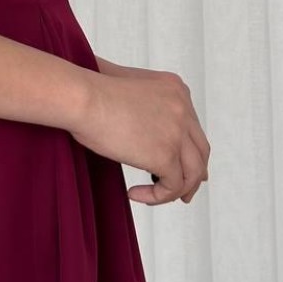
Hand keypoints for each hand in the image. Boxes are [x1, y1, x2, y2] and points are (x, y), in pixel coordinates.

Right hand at [68, 65, 209, 205]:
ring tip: (156, 196)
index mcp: (176, 89)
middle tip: (182, 191)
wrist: (82, 97)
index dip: (187, 151)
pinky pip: (171, 187)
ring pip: (192, 173)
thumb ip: (142, 99)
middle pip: (200, 150)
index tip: (177, 166)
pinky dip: (156, 196)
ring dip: (178, 189)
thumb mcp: (129, 85)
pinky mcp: (165, 156)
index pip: (193, 127)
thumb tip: (142, 126)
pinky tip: (134, 193)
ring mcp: (177, 133)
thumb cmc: (91, 89)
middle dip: (193, 174)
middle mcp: (183, 108)